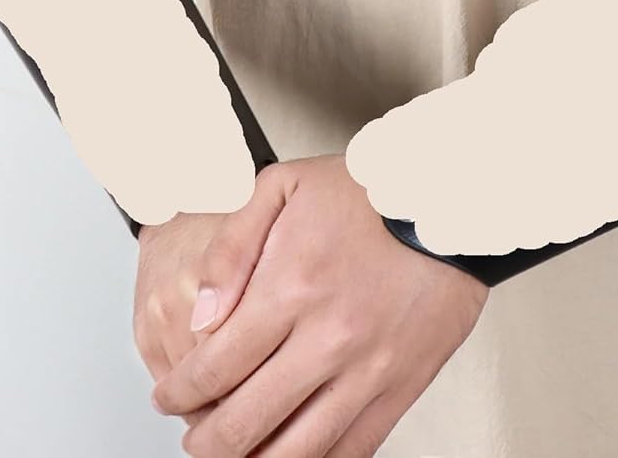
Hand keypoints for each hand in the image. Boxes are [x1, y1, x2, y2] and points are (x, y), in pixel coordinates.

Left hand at [150, 154, 488, 456]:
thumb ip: (231, 248)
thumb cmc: (367, 192)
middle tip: (194, 434)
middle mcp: (328, 339)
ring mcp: (367, 371)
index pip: (214, 369)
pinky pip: (351, 451)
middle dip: (203, 441)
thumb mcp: (283, 187)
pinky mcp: (401, 388)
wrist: (448, 202)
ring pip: (294, 453)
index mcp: (291, 288)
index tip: (169, 396)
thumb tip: (199, 315)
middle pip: (244, 425)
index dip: (178, 394)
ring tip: (234, 453)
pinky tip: (291, 454)